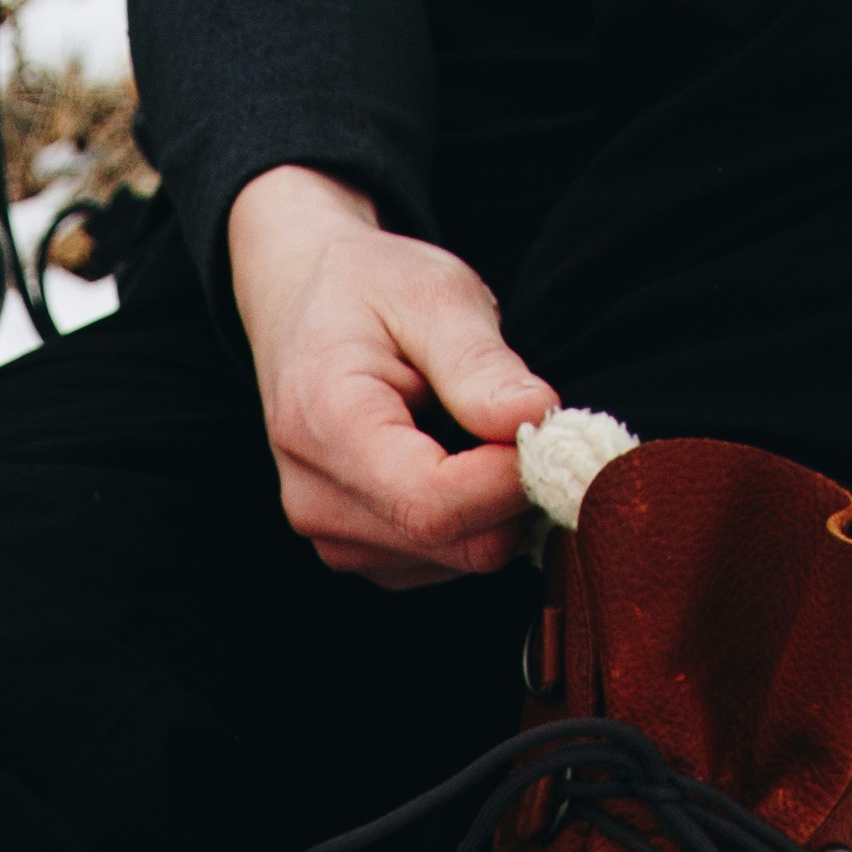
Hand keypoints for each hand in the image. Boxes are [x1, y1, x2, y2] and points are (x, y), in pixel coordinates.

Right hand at [225, 165, 559, 584]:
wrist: (305, 303)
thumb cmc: (369, 290)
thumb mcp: (433, 294)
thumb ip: (481, 363)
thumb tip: (534, 420)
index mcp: (324, 426)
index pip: (434, 502)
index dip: (510, 479)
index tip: (546, 429)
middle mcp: (316, 499)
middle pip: (456, 542)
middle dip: (514, 492)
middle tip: (524, 423)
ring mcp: (331, 535)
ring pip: (462, 558)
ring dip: (496, 505)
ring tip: (470, 428)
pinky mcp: (356, 551)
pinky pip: (447, 561)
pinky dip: (474, 519)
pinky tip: (454, 458)